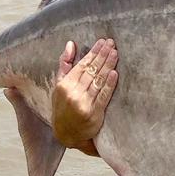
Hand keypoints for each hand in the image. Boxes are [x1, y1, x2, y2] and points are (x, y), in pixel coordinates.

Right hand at [51, 38, 118, 155]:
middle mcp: (73, 93)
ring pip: (98, 81)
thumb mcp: (58, 86)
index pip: (82, 65)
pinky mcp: (94, 113)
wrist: (67, 134)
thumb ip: (65, 65)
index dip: (93, 53)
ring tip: (115, 53)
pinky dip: (109, 84)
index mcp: (64, 85)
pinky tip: (115, 73)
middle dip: (103, 56)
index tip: (103, 42)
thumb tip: (71, 44)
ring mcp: (83, 103)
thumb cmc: (63, 106)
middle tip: (112, 44)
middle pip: (91, 71)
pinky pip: (103, 96)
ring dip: (108, 66)